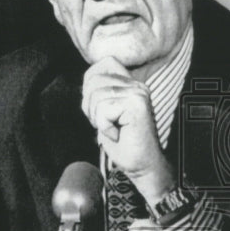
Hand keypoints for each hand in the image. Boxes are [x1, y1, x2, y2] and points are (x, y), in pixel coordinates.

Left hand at [82, 57, 174, 205]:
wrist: (142, 166)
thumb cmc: (124, 144)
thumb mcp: (106, 113)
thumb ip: (99, 93)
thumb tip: (87, 81)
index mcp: (131, 84)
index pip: (104, 64)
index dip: (91, 83)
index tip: (99, 109)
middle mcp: (137, 85)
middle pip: (95, 80)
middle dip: (90, 106)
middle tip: (106, 123)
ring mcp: (138, 93)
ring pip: (96, 96)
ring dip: (98, 119)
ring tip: (113, 129)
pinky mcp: (137, 104)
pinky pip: (103, 109)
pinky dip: (104, 126)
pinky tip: (117, 134)